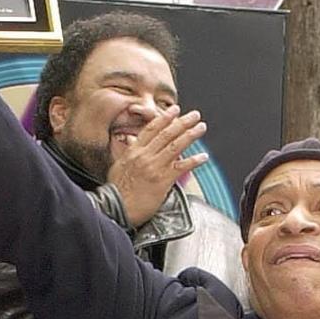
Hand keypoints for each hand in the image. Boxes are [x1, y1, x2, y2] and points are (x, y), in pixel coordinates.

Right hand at [108, 105, 207, 226]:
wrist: (116, 208)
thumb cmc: (116, 191)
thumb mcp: (118, 166)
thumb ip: (128, 153)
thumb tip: (132, 143)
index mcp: (134, 151)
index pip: (151, 129)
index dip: (165, 118)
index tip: (175, 110)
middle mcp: (145, 156)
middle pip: (167, 134)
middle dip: (183, 122)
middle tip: (194, 115)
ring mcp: (154, 167)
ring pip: (175, 146)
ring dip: (190, 135)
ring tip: (201, 128)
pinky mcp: (162, 181)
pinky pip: (181, 167)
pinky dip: (194, 161)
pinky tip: (203, 157)